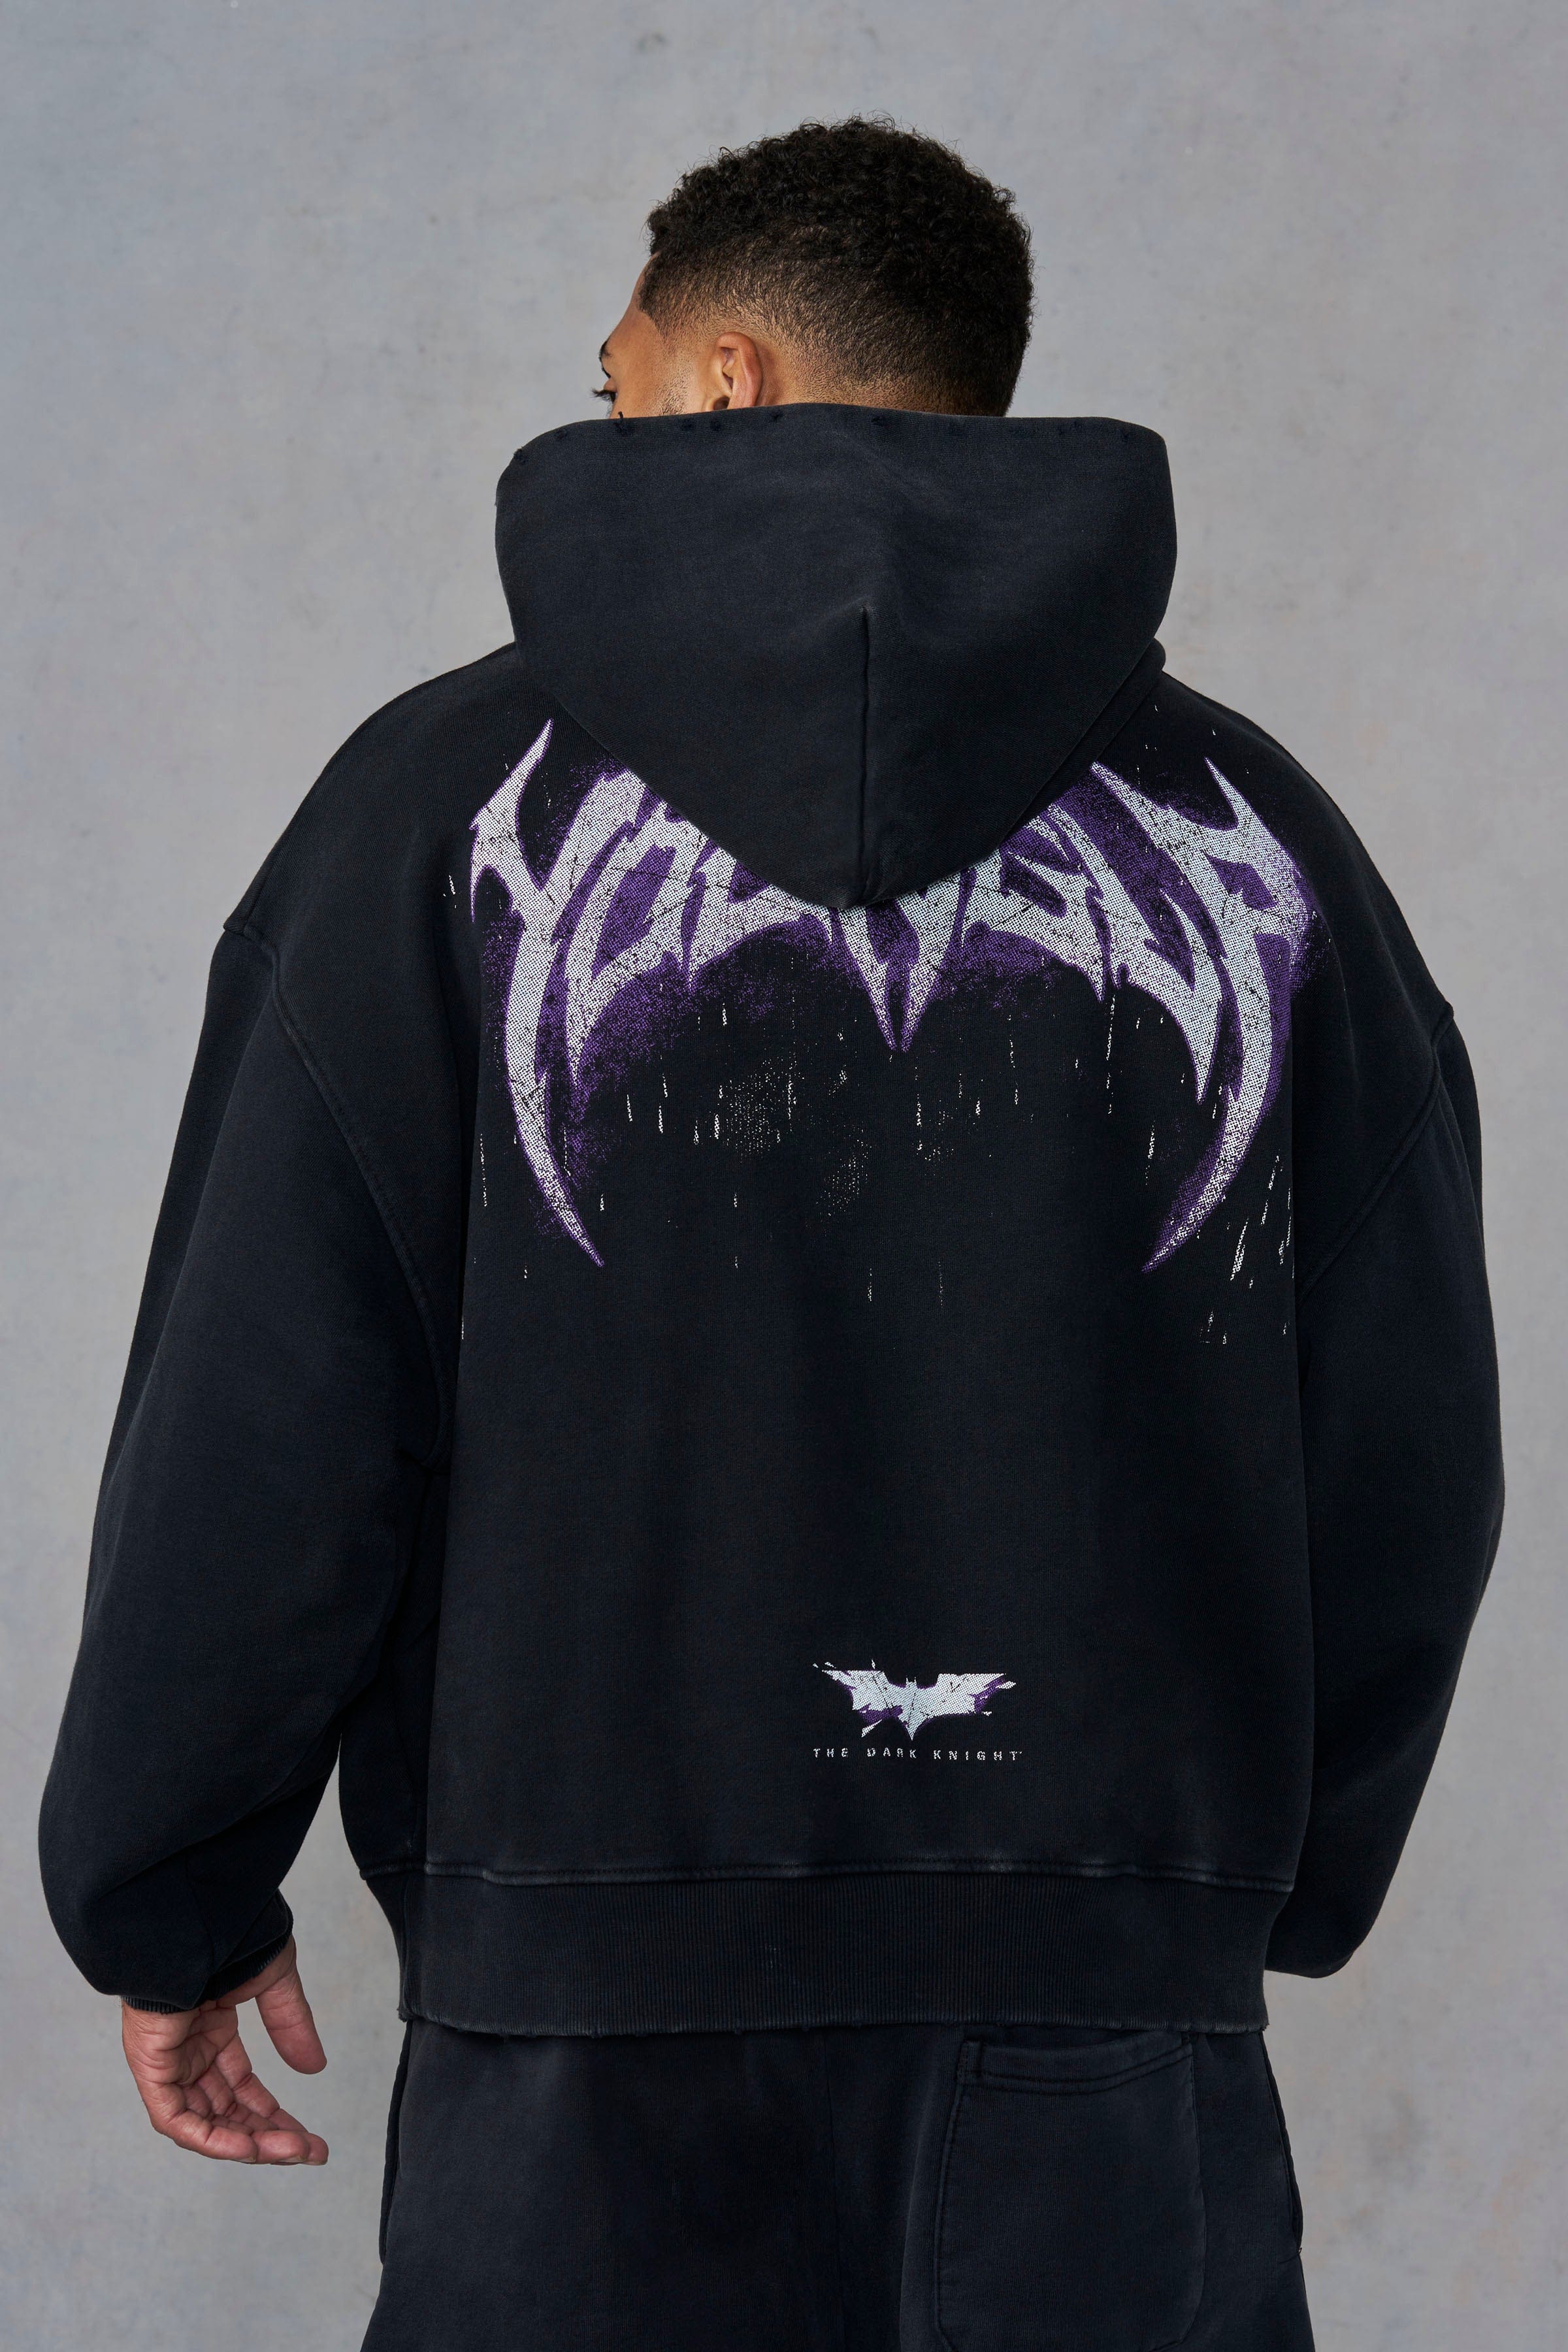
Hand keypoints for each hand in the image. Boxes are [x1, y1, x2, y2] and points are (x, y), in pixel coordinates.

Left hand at [121, 1936, 328, 2164]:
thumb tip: (314, 2068)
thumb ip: (290, 2025)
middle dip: (267, 2136)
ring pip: (204, 2122)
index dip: (273, 2115)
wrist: (195, 1913)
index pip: (240, 2088)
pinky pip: (176, 2118)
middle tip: (308, 2152)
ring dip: (247, 2142)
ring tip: (291, 2151)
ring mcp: (166, 2061)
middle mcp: (186, 2051)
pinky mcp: (151, 2066)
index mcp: (209, 2029)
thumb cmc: (229, 1932)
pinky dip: (210, 2138)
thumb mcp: (272, 1981)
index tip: (309, 2137)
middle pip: (225, 2112)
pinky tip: (248, 2146)